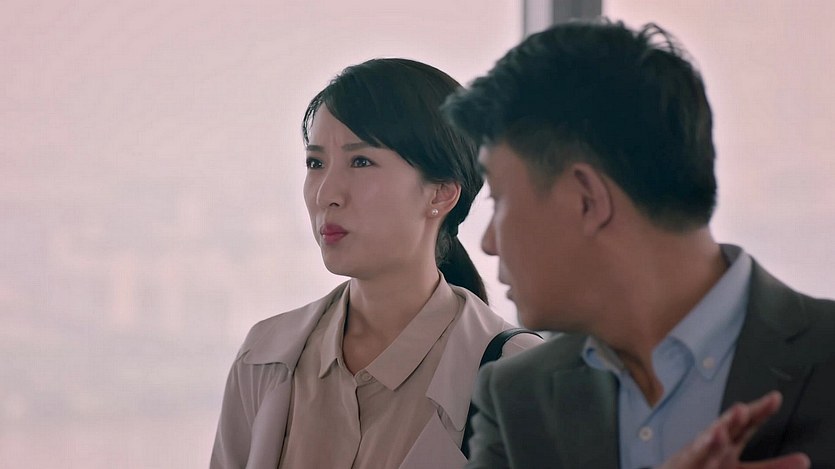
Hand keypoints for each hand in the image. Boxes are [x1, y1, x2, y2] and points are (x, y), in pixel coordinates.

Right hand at [658, 391, 808, 468]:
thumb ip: (771, 468)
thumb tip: (803, 460)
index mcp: (729, 447)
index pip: (748, 425)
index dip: (761, 411)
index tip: (775, 398)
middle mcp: (715, 445)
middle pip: (732, 425)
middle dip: (745, 414)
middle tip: (761, 403)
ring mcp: (700, 453)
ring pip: (713, 436)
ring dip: (726, 423)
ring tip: (740, 412)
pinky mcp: (686, 462)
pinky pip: (696, 454)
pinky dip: (705, 445)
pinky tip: (714, 436)